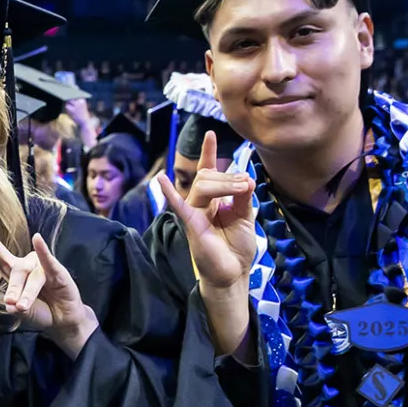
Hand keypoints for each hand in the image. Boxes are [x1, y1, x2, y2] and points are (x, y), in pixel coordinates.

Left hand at [0, 215, 96, 358]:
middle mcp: (26, 265)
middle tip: (13, 303)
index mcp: (13, 270)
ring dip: (28, 293)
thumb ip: (18, 308)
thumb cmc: (40, 310)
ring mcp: (42, 267)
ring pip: (32, 277)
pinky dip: (43, 252)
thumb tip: (10, 305)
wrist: (62, 318)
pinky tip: (37, 239)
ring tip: (24, 306)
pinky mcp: (58, 272)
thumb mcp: (25, 312)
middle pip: (15, 271)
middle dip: (14, 289)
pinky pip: (49, 261)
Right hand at [156, 131, 256, 294]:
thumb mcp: (246, 216)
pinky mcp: (190, 224)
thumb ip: (243, 196)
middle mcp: (200, 202)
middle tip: (247, 186)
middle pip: (208, 176)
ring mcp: (193, 212)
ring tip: (242, 189)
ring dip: (224, 183)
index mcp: (214, 199)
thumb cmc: (237, 247)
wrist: (232, 273)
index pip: (208, 171)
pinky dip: (169, 193)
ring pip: (202, 185)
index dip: (208, 152)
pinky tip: (160, 180)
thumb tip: (246, 177)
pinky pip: (178, 206)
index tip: (209, 133)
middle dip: (230, 177)